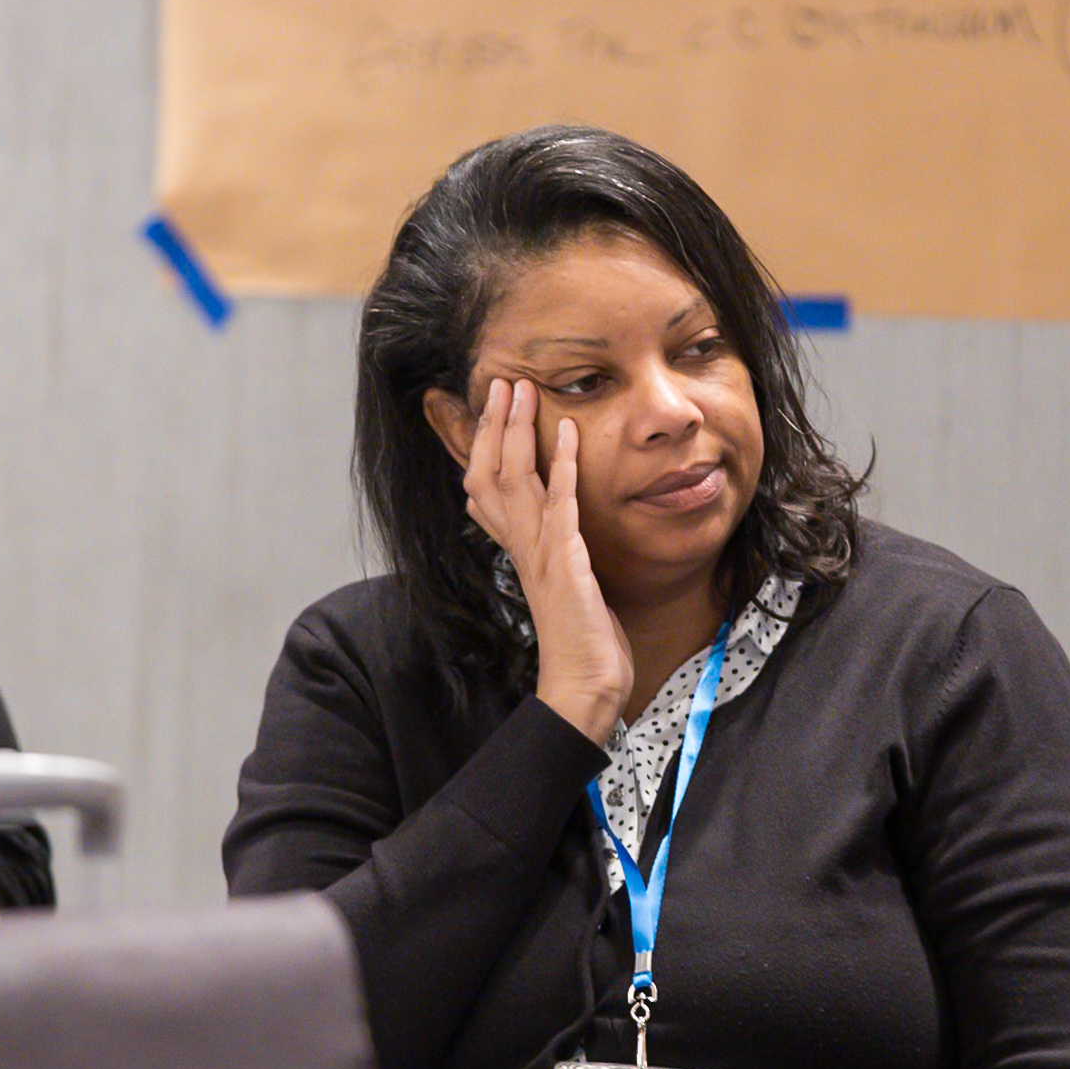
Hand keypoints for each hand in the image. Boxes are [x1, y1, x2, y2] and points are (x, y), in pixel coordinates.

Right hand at [461, 377, 632, 741]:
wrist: (585, 687)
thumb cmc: (583, 643)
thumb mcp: (568, 586)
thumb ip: (560, 554)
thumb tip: (562, 533)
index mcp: (517, 550)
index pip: (485, 488)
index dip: (484, 446)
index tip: (491, 409)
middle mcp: (519, 546)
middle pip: (490, 473)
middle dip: (494, 424)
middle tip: (501, 381)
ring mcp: (539, 552)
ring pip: (514, 479)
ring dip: (518, 431)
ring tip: (523, 389)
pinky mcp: (564, 561)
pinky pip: (559, 503)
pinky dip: (562, 465)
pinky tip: (568, 432)